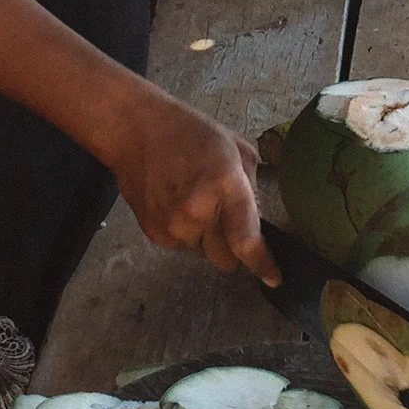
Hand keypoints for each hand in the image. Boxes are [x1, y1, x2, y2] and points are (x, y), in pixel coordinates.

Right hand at [98, 86, 281, 285]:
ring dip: (209, 238)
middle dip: (234, 247)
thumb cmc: (189, 133)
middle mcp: (198, 211)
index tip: (274, 278)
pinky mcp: (154, 233)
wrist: (134, 130)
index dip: (262, 264)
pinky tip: (178, 204)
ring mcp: (173, 226)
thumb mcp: (235, 148)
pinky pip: (183, 247)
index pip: (246, 240)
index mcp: (225, 184)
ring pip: (204, 254)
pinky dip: (187, 233)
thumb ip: (251, 188)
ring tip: (197, 202)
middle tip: (227, 217)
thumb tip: (256, 222)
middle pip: (226, 259)